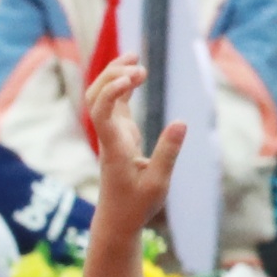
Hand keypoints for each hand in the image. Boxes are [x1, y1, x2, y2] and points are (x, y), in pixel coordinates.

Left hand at [85, 53, 187, 238]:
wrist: (117, 220)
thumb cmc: (137, 205)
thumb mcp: (158, 182)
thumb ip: (168, 152)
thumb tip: (182, 121)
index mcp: (115, 148)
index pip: (101, 113)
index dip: (111, 92)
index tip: (132, 79)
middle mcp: (109, 137)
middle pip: (95, 98)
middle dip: (110, 76)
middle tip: (138, 63)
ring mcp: (112, 135)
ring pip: (102, 99)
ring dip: (114, 76)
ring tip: (135, 56)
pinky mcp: (119, 136)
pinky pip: (115, 105)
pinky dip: (122, 87)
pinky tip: (136, 74)